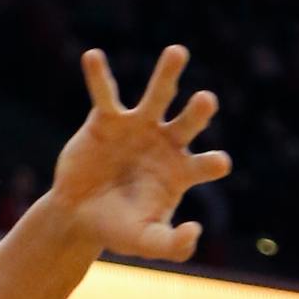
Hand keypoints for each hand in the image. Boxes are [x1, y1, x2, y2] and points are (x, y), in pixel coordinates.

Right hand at [50, 45, 231, 261]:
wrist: (79, 217)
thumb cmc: (119, 228)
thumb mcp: (145, 241)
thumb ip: (172, 245)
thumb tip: (195, 232)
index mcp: (181, 171)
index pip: (204, 164)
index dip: (212, 163)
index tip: (218, 164)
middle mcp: (165, 143)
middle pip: (188, 121)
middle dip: (198, 110)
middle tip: (207, 100)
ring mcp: (137, 127)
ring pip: (157, 95)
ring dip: (167, 74)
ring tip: (178, 53)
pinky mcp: (107, 119)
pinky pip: (104, 94)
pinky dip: (98, 76)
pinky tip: (92, 57)